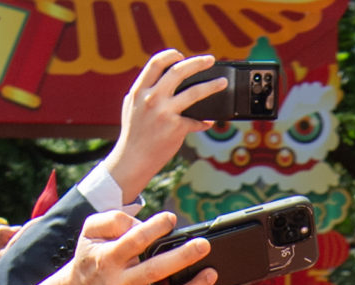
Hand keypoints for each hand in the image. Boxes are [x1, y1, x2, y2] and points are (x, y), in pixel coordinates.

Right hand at [29, 210, 215, 284]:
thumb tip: (143, 225)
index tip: (171, 218)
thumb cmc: (91, 257)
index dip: (155, 228)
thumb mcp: (90, 232)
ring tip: (211, 273)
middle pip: (155, 271)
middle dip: (182, 257)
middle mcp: (122, 283)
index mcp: (108, 259)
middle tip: (203, 245)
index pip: (135, 241)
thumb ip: (113, 220)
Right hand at [103, 50, 221, 202]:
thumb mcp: (132, 106)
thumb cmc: (133, 134)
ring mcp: (165, 112)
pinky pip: (196, 121)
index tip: (181, 55)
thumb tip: (161, 80)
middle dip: (197, 62)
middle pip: (178, 71)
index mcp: (140, 90)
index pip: (156, 63)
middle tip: (210, 60)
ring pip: (194, 92)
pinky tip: (209, 122)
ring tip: (222, 83)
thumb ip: (145, 92)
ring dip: (211, 86)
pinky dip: (203, 121)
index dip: (171, 55)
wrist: (133, 160)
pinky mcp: (176, 128)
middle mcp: (152, 98)